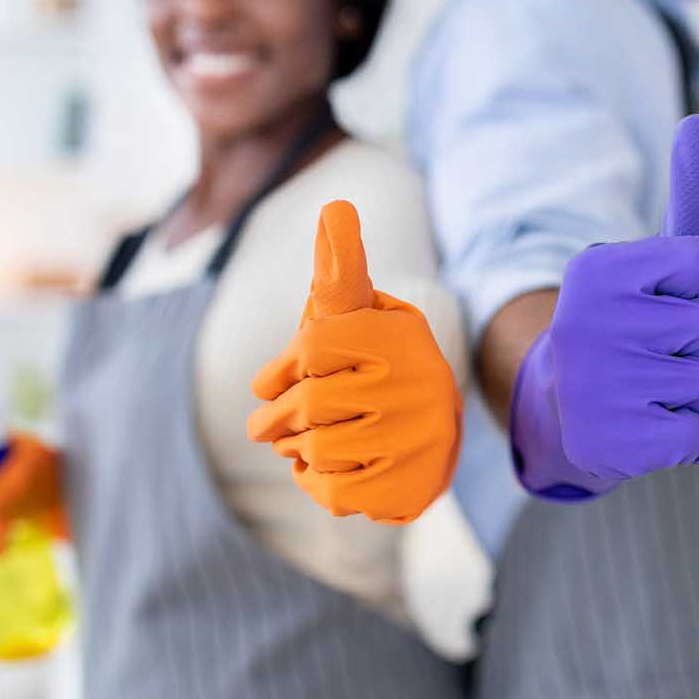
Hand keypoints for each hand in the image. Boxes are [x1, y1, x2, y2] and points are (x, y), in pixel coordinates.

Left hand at [248, 200, 462, 523]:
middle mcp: (417, 383)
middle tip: (264, 425)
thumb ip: (341, 270)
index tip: (270, 382)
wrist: (434, 432)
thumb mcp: (364, 312)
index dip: (281, 369)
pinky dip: (313, 482)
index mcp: (398, 334)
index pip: (313, 347)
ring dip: (295, 449)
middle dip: (276, 417)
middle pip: (309, 404)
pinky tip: (323, 469)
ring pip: (318, 449)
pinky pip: (332, 492)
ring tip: (298, 443)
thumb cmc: (377, 363)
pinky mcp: (409, 485)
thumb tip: (335, 207)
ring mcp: (417, 438)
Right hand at [512, 114, 698, 492]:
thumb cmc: (630, 328)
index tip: (690, 304)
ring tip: (654, 390)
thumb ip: (689, 204)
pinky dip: (689, 437)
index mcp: (595, 271)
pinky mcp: (611, 443)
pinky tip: (649, 426)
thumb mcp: (653, 266)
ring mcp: (596, 386)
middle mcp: (585, 323)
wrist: (565, 411)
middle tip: (661, 355)